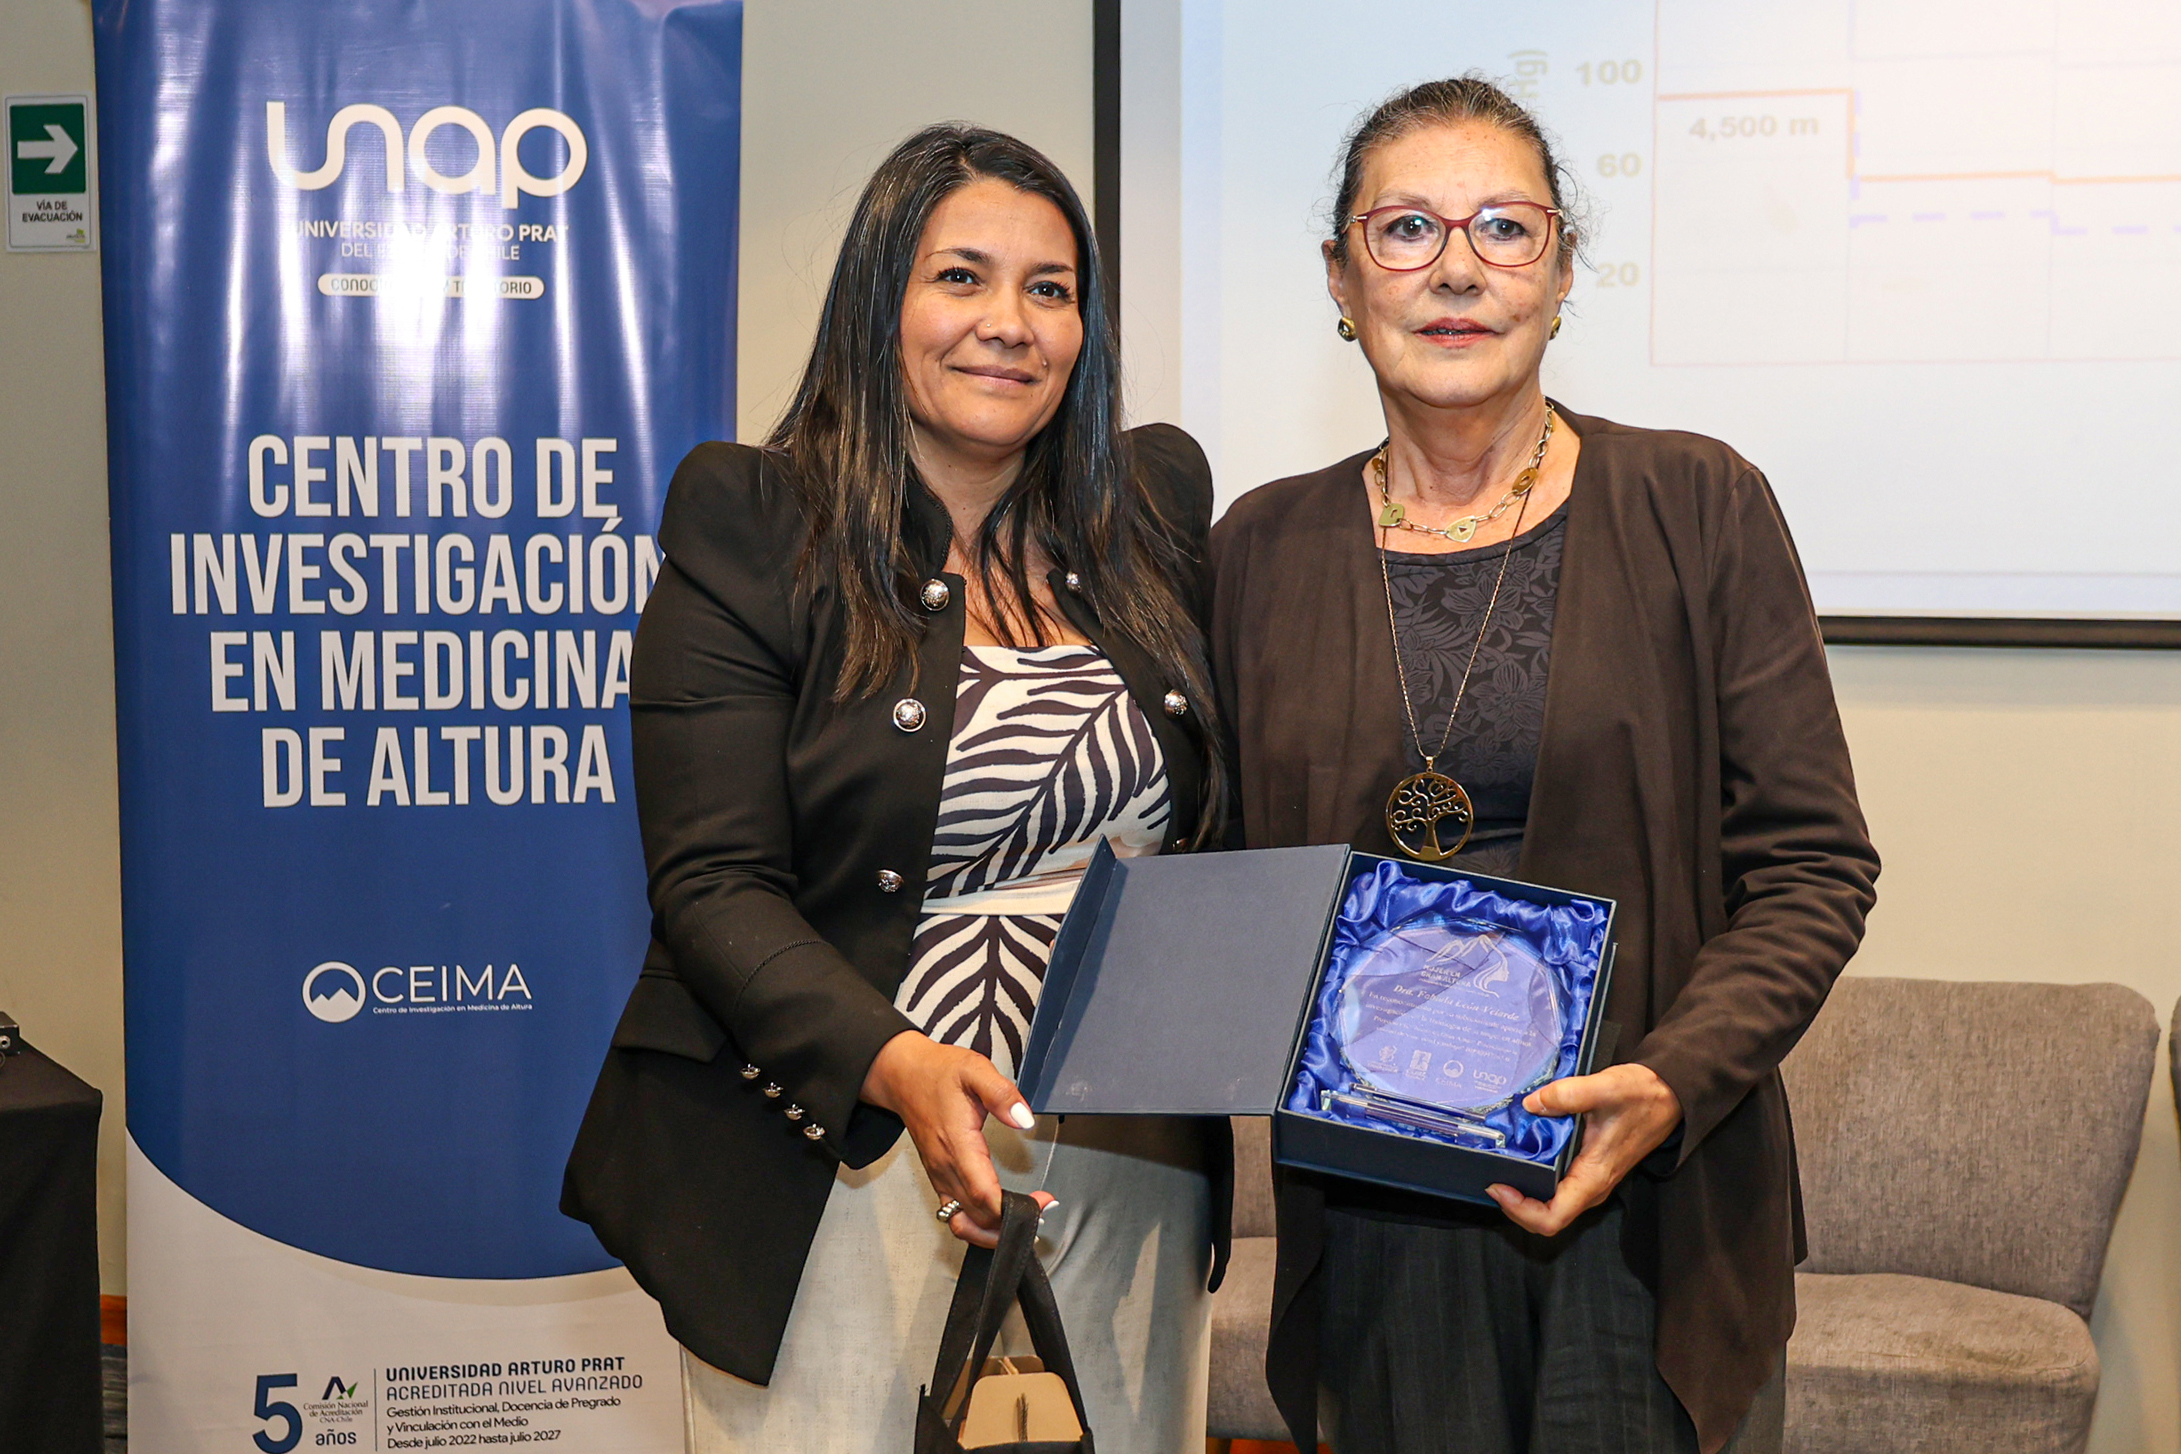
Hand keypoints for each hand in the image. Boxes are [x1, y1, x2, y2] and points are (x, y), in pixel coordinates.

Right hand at [859, 1030, 1054, 1246]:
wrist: (902, 1075)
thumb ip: (1001, 1094)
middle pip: (977, 1218)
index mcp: (957, 1145)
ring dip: (993, 1231)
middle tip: (1041, 1208)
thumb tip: (1024, 1119)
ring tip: (1023, 1219)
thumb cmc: (937, 1073)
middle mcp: (945, 1167)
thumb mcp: (974, 1069)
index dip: (1014, 1208)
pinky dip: (978, 1224)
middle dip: (1011, 1223)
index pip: (984, 1195)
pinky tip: (999, 1214)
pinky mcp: (939, 1177)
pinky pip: (955, 1214)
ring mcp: (940, 1176)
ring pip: (964, 1223)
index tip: (1042, 1201)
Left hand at [1485, 1063, 1681, 1235]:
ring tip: (1500, 1167)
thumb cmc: (1643, 1095)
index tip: (1498, 1186)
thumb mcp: (1605, 1087)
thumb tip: (1531, 1104)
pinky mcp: (1589, 1168)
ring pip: (1551, 1203)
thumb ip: (1567, 1094)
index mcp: (1594, 1177)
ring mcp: (1590, 1179)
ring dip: (1524, 1193)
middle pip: (1547, 1216)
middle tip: (1490, 1176)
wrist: (1670, 1095)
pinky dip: (1535, 1179)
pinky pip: (1558, 1186)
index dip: (1520, 1211)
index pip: (1553, 1218)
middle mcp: (1591, 1186)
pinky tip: (1521, 1154)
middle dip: (1515, 1203)